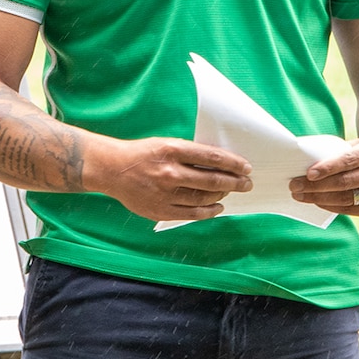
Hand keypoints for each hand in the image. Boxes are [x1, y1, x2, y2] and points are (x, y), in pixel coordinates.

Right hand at [87, 136, 253, 221]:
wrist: (112, 169)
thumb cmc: (141, 154)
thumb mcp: (165, 144)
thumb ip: (190, 153)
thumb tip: (219, 163)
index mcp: (172, 150)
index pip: (212, 157)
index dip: (233, 163)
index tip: (246, 167)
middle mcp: (170, 172)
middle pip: (212, 180)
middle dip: (235, 182)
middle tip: (246, 183)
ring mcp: (166, 193)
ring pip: (204, 198)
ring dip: (222, 196)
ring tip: (230, 192)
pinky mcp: (161, 210)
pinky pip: (192, 214)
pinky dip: (209, 212)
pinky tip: (217, 207)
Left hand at [289, 137, 358, 217]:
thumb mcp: (356, 144)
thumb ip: (336, 153)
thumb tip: (302, 164)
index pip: (349, 161)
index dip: (328, 168)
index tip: (308, 173)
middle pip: (345, 182)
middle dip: (316, 186)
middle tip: (294, 186)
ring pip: (346, 199)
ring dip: (319, 198)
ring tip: (300, 195)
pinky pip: (350, 210)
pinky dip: (330, 206)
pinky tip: (316, 202)